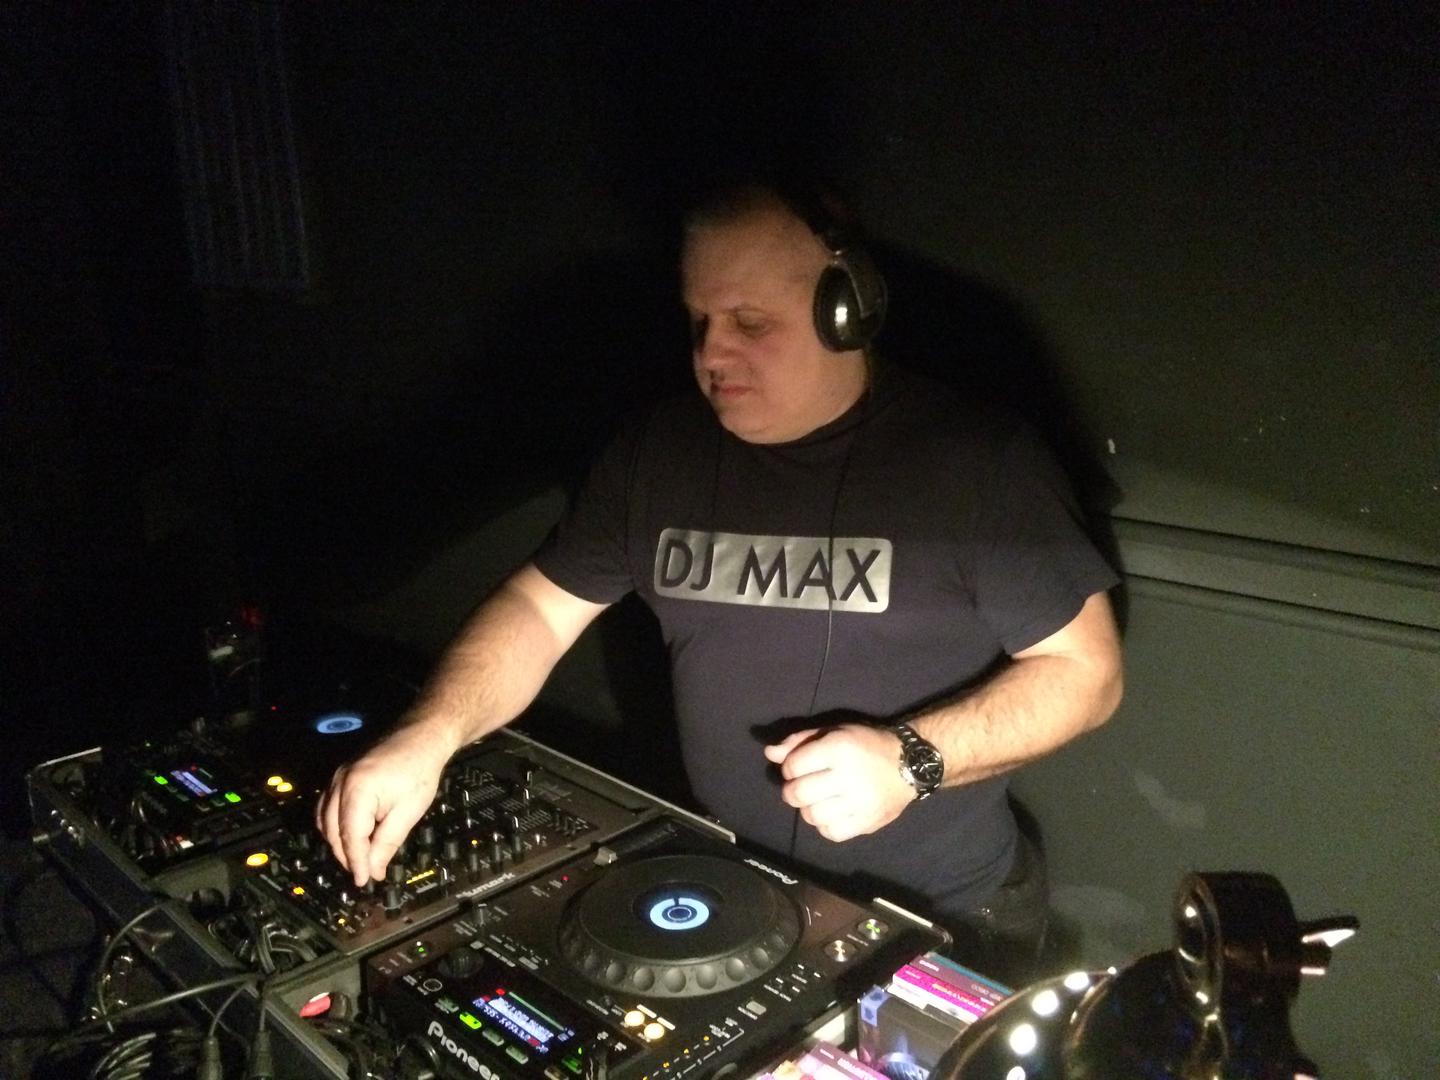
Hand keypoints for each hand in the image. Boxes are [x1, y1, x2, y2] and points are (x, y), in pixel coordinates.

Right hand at [315, 722, 455, 886]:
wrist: (421, 734)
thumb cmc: (420, 769)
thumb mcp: (409, 810)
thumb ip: (388, 842)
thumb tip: (375, 870)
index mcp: (357, 790)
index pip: (350, 837)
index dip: (356, 863)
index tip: (364, 881)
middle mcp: (340, 782)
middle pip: (332, 831)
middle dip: (346, 855)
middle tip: (366, 872)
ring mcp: (336, 777)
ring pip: (324, 820)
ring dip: (339, 842)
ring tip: (360, 858)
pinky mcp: (339, 775)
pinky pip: (326, 807)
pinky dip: (334, 826)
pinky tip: (351, 836)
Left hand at [764, 723, 912, 842]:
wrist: (910, 764)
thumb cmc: (866, 744)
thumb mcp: (833, 732)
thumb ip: (799, 741)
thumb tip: (768, 753)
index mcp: (838, 748)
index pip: (793, 766)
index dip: (789, 768)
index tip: (798, 767)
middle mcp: (848, 776)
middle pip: (798, 793)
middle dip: (792, 790)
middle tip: (803, 786)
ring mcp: (859, 802)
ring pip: (812, 816)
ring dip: (808, 808)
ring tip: (818, 800)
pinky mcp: (867, 822)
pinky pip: (831, 832)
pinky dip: (824, 825)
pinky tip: (832, 813)